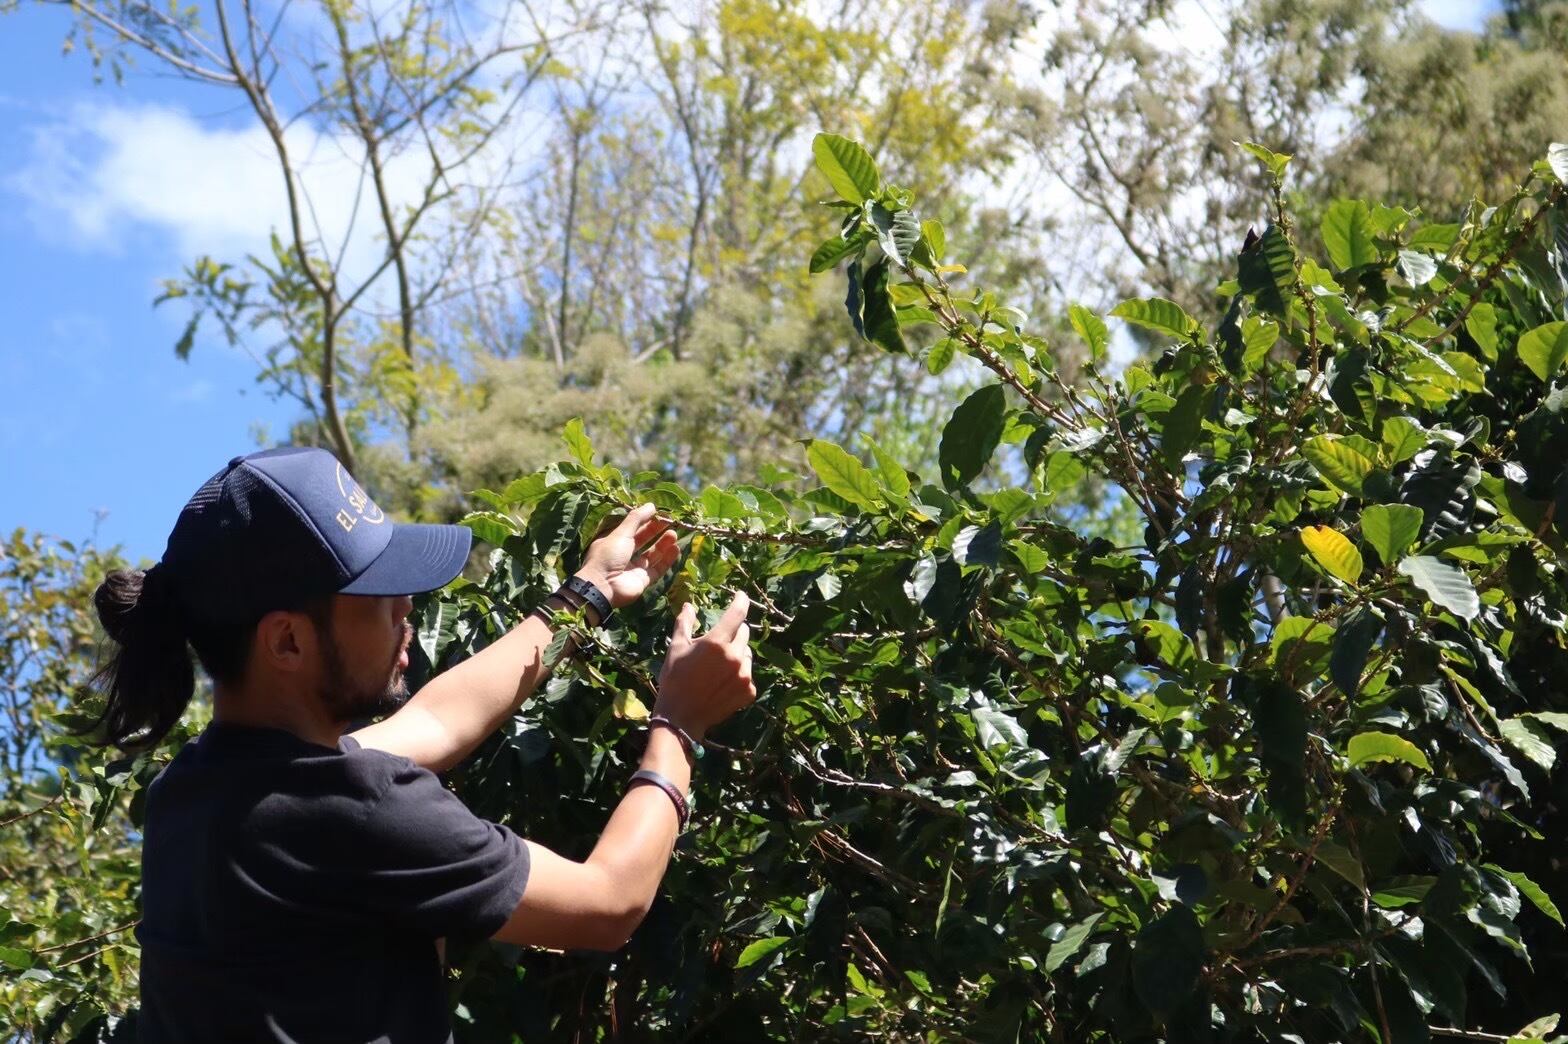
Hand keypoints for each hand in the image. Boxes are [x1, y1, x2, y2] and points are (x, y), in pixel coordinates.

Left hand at [577, 503, 680, 608]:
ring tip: (674, 534)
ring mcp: (634, 569)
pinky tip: (676, 549)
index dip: (646, 521)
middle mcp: (624, 555)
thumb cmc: (608, 556)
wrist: (603, 586)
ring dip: (663, 545)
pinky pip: (658, 568)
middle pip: (644, 541)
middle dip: (656, 531)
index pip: (633, 529)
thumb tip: (651, 505)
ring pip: (652, 555)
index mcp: (615, 542)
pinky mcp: (643, 580)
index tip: (660, 514)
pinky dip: (667, 559)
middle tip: (670, 523)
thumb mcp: (621, 533)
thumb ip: (636, 519)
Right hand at [654, 591, 754, 739]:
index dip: (741, 601)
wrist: (681, 717)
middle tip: (718, 642)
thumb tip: (688, 605)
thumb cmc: (674, 679)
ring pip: (747, 653)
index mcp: (717, 642)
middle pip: (743, 633)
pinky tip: (722, 681)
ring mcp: (744, 675)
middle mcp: (735, 656)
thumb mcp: (676, 647)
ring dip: (737, 653)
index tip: (741, 596)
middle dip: (733, 632)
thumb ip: (685, 623)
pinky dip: (739, 673)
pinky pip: (748, 673)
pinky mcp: (749, 691)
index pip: (737, 613)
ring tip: (718, 665)